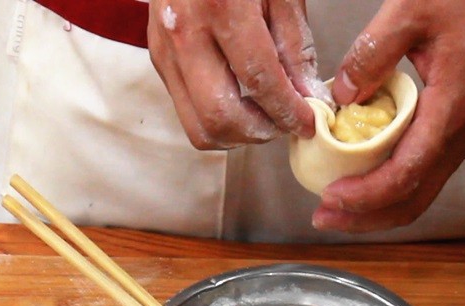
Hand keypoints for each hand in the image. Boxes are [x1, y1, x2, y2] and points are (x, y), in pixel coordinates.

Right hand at [147, 0, 331, 148]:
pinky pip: (186, 109)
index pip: (258, 80)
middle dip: (259, 132)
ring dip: (236, 134)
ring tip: (263, 119)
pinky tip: (240, 102)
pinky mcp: (157, 59)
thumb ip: (293, 41)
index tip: (308, 122)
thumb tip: (305, 93)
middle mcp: (184, 34)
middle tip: (285, 125)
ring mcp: (164, 51)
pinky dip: (216, 118)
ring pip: (197, 125)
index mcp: (221, 7)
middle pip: (219, 116)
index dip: (287, 110)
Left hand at [313, 0, 464, 233]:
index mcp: (451, 111)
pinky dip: (393, 188)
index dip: (365, 196)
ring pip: (422, 192)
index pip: (405, 175)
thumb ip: (371, 54)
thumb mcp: (411, 12)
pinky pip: (426, 173)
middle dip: (365, 217)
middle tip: (322, 217)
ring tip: (337, 208)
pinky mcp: (461, 129)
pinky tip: (364, 180)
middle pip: (413, 199)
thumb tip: (343, 95)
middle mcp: (463, 133)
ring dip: (377, 207)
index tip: (329, 198)